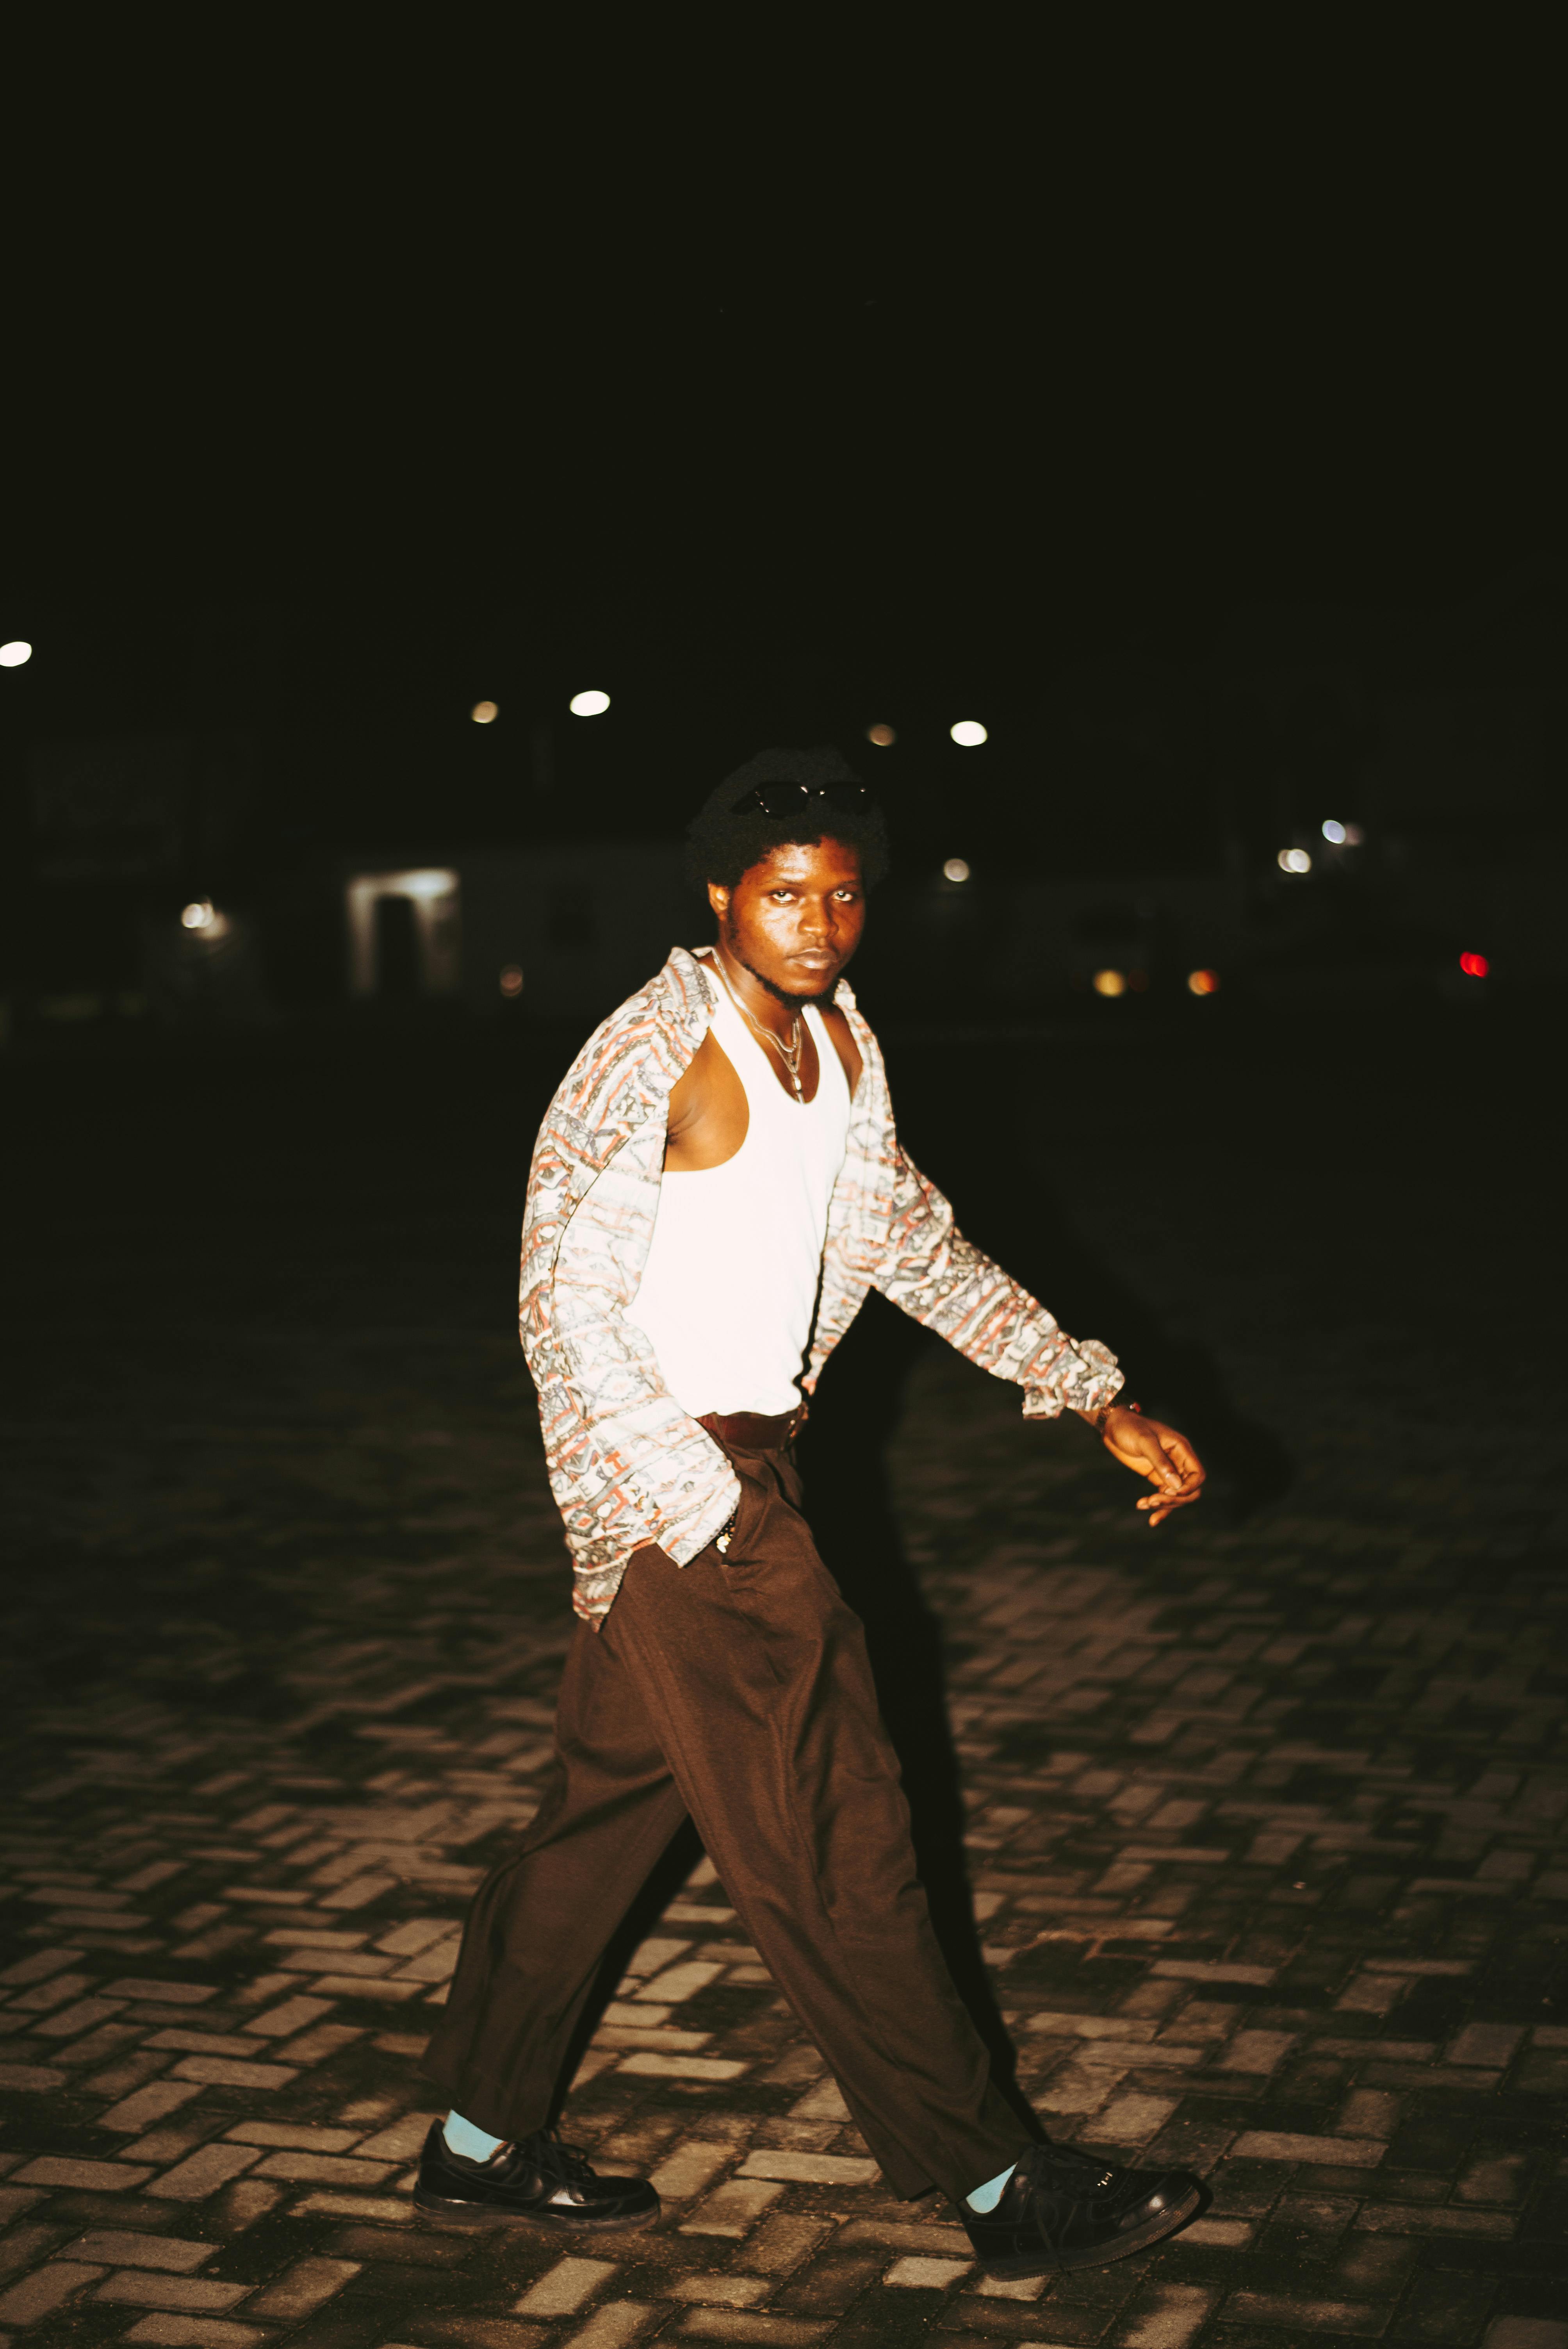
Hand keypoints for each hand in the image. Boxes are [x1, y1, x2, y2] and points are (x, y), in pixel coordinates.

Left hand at [1098, 1408, 1204, 1526]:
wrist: (1113, 1426)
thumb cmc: (1130, 1428)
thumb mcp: (1145, 1441)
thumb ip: (1160, 1461)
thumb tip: (1177, 1485)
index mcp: (1181, 1449)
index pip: (1198, 1475)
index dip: (1189, 1488)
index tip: (1171, 1493)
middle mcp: (1178, 1461)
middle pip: (1189, 1489)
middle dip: (1174, 1499)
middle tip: (1153, 1501)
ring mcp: (1168, 1471)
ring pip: (1176, 1496)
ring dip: (1164, 1505)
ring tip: (1144, 1505)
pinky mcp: (1156, 1477)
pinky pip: (1163, 1495)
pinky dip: (1157, 1506)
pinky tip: (1145, 1511)